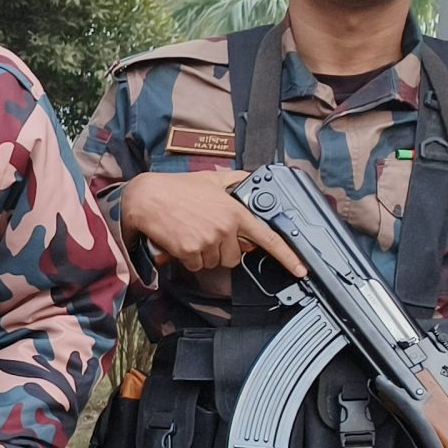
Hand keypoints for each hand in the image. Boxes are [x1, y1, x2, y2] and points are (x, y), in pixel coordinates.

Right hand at [117, 167, 305, 276]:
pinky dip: (187, 258)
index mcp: (235, 211)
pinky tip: (180, 241)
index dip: (288, 256)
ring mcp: (208, 241)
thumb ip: (233, 180)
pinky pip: (196, 265)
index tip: (301, 269)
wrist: (146, 198)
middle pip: (234, 257)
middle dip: (221, 251)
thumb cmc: (176, 188)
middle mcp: (225, 227)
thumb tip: (247, 177)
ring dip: (203, 255)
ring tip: (190, 234)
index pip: (268, 237)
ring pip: (213, 263)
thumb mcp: (211, 179)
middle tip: (205, 235)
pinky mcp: (190, 251)